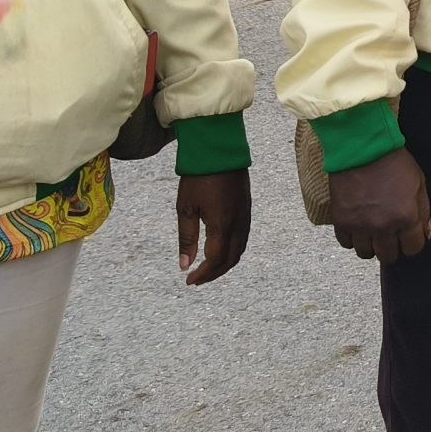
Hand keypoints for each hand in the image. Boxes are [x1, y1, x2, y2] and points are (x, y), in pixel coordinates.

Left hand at [174, 169, 250, 285]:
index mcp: (222, 225)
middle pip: (231, 259)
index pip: (215, 260)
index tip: (189, 280)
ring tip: (208, 268)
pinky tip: (220, 249)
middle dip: (214, 273)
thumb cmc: (198, 177)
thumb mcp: (186, 208)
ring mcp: (245, 216)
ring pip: (240, 250)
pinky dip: (233, 250)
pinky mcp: (247, 209)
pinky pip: (244, 238)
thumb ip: (187, 238)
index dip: (203, 274)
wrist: (220, 151)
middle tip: (198, 279)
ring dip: (225, 263)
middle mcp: (238, 224)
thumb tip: (184, 264)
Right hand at [329, 148, 430, 260]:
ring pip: (366, 254)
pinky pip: (346, 244)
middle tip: (390, 235)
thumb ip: (423, 212)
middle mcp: (383, 226)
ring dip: (371, 245)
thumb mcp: (419, 183)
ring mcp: (360, 225)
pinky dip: (352, 238)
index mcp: (406, 217)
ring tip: (372, 231)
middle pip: (388, 256)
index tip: (408, 236)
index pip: (413, 249)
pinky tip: (357, 225)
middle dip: (392, 247)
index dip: (412, 243)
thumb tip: (426, 234)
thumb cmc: (394, 161)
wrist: (362, 146)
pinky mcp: (341, 220)